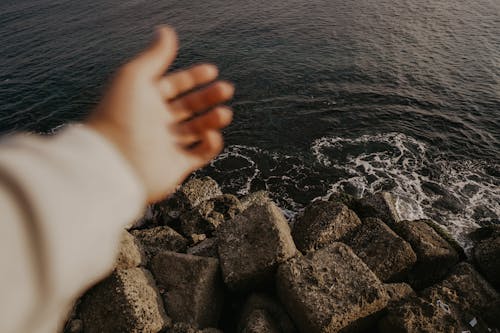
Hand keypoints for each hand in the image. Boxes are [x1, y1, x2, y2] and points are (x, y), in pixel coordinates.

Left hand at [86, 26, 233, 202]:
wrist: (114, 162)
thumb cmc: (120, 116)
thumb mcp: (135, 76)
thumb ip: (155, 55)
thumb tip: (166, 31)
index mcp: (145, 100)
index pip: (174, 85)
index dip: (193, 77)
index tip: (212, 70)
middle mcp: (156, 122)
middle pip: (189, 106)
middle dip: (209, 96)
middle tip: (226, 89)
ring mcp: (167, 144)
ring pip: (197, 129)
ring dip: (214, 119)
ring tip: (224, 113)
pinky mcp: (176, 166)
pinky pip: (199, 154)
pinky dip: (210, 145)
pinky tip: (211, 135)